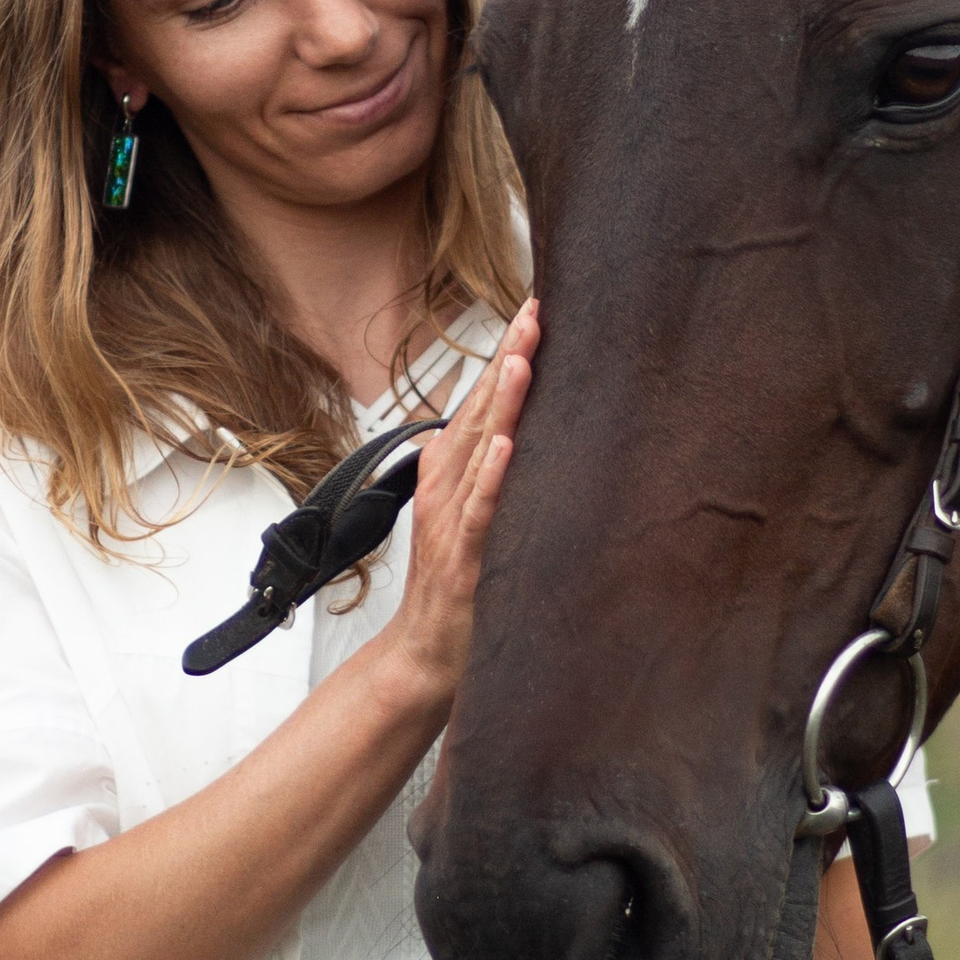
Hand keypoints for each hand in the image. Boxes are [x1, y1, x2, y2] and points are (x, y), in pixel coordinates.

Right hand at [380, 301, 536, 711]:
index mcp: (451, 470)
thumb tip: (520, 428)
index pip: (482, 399)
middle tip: (535, 310)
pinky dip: (490, 478)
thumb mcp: (471, 513)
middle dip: (509, 357)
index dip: (508, 353)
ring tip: (522, 356)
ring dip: (501, 402)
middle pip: (480, 409)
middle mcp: (447, 484)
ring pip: (480, 449)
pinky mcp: (464, 556)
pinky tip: (505, 448)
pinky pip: (478, 511)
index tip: (535, 307)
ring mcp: (453, 518)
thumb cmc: (454, 584)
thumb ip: (491, 470)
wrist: (424, 652)